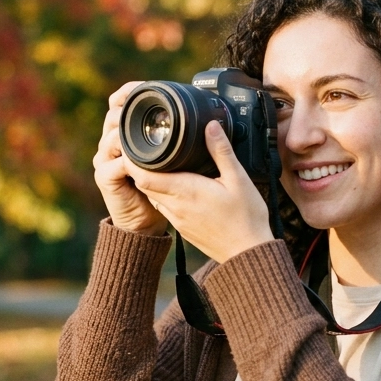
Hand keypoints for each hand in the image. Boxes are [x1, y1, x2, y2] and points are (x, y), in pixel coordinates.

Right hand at [93, 83, 168, 234]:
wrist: (145, 223)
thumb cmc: (161, 189)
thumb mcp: (171, 160)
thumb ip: (177, 141)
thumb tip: (205, 122)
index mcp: (126, 134)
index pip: (120, 104)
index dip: (129, 92)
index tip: (146, 85)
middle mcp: (111, 143)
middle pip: (113, 115)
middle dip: (126, 107)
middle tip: (146, 104)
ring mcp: (105, 160)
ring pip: (112, 137)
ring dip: (128, 132)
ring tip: (146, 130)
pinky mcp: (105, 178)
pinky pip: (115, 165)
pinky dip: (128, 161)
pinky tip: (141, 160)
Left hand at [127, 121, 273, 262]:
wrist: (247, 254)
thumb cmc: (246, 218)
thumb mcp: (239, 179)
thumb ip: (222, 151)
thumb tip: (210, 126)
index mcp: (185, 191)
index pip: (143, 175)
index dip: (133, 160)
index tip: (135, 145)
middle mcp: (175, 207)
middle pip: (144, 184)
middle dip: (141, 166)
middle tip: (148, 149)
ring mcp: (177, 220)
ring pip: (153, 196)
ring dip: (153, 181)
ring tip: (162, 165)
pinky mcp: (183, 229)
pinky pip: (165, 208)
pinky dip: (164, 195)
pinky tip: (179, 188)